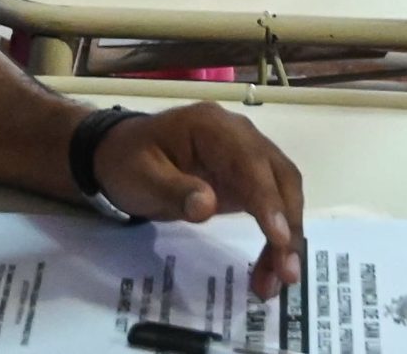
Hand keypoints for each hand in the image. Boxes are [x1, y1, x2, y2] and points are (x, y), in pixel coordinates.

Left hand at [90, 105, 304, 298]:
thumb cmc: (128, 162)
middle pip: (280, 177)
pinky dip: (274, 237)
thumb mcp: (141, 176)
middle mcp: (239, 135)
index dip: (269, 200)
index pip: (252, 162)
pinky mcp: (245, 179)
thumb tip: (207, 206)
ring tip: (276, 280)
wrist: (119, 154)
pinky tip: (269, 267)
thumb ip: (174, 190)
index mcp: (213, 127)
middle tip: (287, 272)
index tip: (279, 238)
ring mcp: (245, 156)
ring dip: (285, 237)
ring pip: (282, 193)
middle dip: (288, 225)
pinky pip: (270, 206)